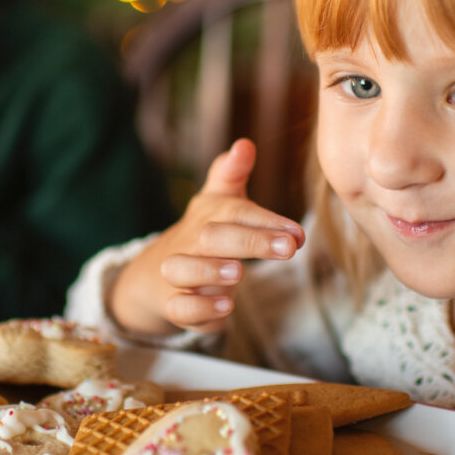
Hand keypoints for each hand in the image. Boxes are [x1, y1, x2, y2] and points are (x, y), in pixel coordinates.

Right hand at [110, 138, 305, 334]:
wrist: (156, 274)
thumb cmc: (203, 235)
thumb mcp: (217, 203)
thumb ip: (231, 174)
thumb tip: (244, 144)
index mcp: (207, 216)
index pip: (235, 212)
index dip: (267, 221)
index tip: (298, 234)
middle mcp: (189, 242)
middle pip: (212, 237)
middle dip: (250, 241)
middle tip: (288, 248)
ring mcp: (178, 275)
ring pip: (183, 270)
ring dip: (210, 271)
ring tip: (239, 272)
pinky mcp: (174, 305)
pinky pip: (180, 309)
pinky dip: (201, 310)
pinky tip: (226, 307)